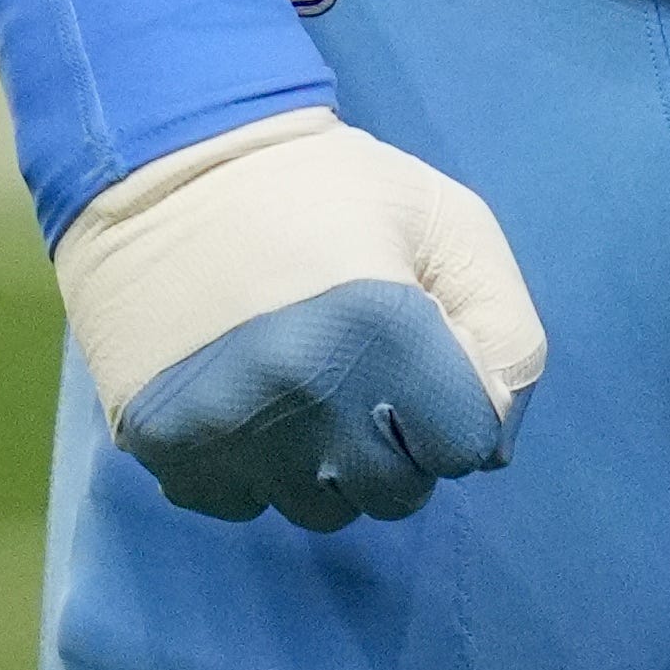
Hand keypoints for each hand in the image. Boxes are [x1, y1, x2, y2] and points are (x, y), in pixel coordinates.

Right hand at [53, 113, 548, 528]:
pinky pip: (241, 503)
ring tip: (300, 384)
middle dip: (398, 444)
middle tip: (362, 373)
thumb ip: (505, 332)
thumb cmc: (323, 187)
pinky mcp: (165, 448)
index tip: (420, 360)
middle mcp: (307, 400)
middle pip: (396, 494)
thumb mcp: (447, 221)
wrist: (167, 160)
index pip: (467, 448)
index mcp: (385, 333)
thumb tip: (491, 445)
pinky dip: (251, 468)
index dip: (455, 404)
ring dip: (325, 463)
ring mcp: (229, 432)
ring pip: (317, 509)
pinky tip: (243, 397)